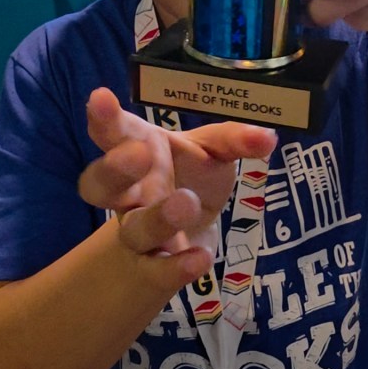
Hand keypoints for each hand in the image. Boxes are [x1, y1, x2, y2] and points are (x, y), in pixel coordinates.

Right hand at [80, 88, 276, 269]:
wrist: (190, 230)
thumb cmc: (194, 173)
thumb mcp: (215, 148)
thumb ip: (235, 139)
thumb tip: (267, 137)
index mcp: (138, 149)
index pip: (113, 133)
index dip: (104, 118)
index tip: (101, 97)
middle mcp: (129, 192)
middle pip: (100, 184)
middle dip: (114, 169)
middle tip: (140, 154)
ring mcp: (139, 231)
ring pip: (134, 230)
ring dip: (158, 218)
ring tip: (187, 202)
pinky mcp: (155, 266)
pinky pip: (158, 271)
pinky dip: (177, 267)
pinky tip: (201, 258)